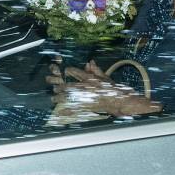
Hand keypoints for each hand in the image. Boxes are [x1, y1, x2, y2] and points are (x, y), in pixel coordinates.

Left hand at [46, 60, 160, 122]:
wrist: (121, 101)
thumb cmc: (114, 89)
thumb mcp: (106, 77)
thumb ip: (97, 70)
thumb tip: (90, 62)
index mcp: (92, 79)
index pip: (78, 73)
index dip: (70, 71)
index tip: (66, 70)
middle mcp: (88, 88)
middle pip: (70, 85)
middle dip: (60, 85)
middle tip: (53, 85)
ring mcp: (87, 98)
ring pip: (70, 97)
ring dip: (60, 97)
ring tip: (53, 97)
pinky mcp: (88, 107)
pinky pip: (75, 109)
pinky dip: (66, 111)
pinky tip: (59, 112)